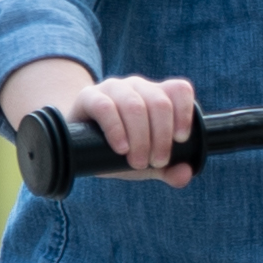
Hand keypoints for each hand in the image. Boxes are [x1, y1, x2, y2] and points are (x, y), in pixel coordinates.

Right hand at [13, 66, 196, 187]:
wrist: (78, 145)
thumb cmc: (119, 149)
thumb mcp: (146, 162)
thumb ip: (169, 170)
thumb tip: (185, 175)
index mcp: (157, 94)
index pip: (179, 89)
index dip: (184, 113)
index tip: (181, 140)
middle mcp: (137, 87)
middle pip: (159, 103)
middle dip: (161, 138)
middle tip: (155, 162)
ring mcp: (113, 88)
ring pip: (135, 105)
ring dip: (141, 138)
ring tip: (137, 162)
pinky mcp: (88, 96)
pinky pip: (105, 107)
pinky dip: (117, 130)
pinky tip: (121, 148)